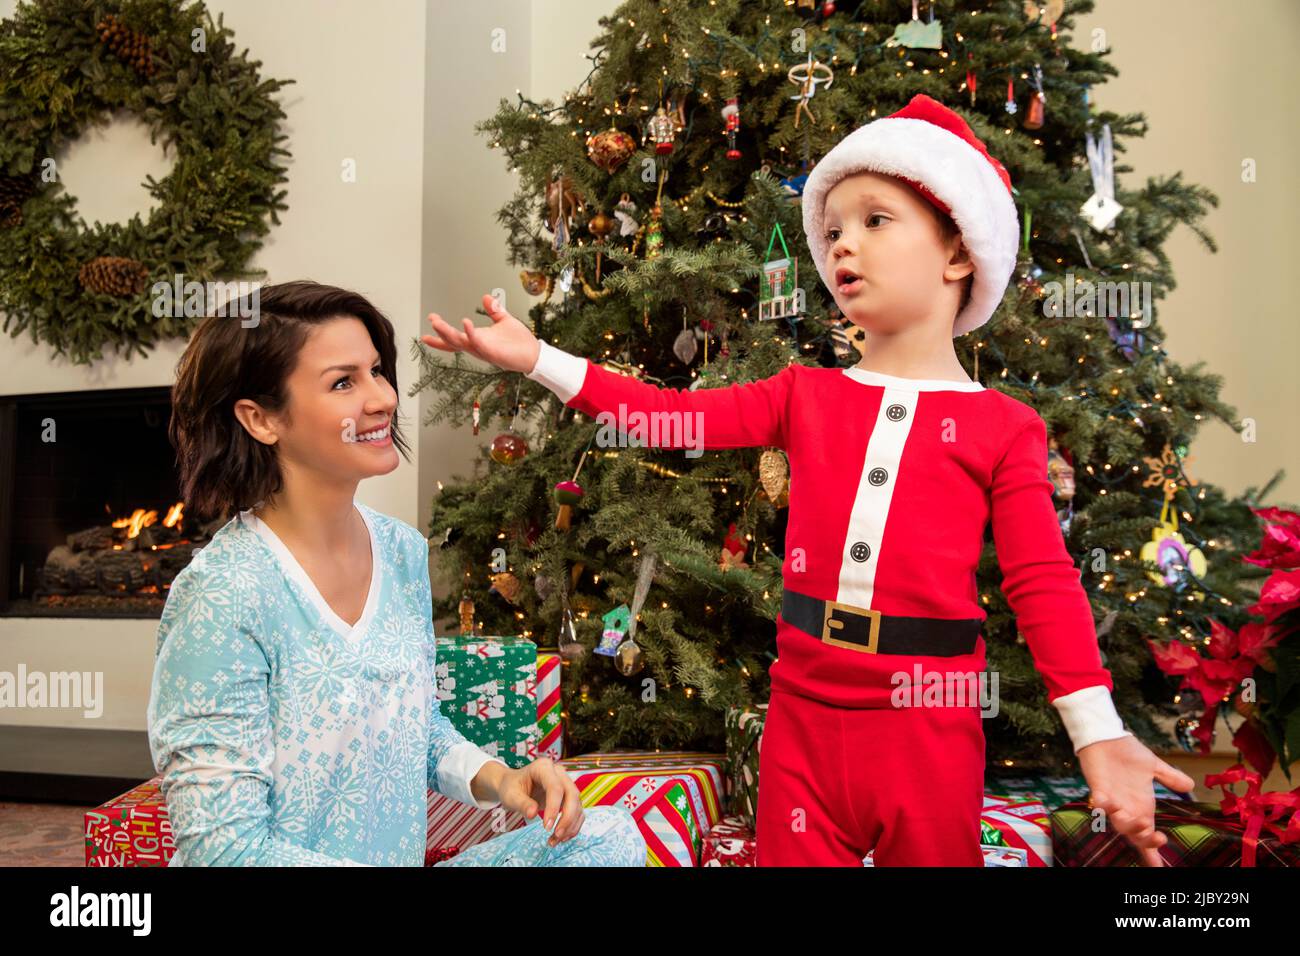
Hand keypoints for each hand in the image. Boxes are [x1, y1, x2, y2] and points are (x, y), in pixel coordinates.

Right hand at [422, 293, 541, 373]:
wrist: (534, 353)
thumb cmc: (519, 341)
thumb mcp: (504, 320)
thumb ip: (494, 310)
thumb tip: (486, 297)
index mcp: (477, 339)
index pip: (455, 337)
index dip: (441, 332)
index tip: (430, 319)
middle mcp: (477, 346)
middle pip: (453, 341)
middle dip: (440, 332)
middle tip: (431, 320)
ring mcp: (483, 350)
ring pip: (460, 343)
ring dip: (448, 334)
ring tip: (437, 323)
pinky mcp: (492, 353)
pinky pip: (478, 344)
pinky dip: (470, 334)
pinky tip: (465, 322)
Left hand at [494, 757, 584, 846]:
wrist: (514, 785)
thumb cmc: (511, 787)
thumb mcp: (510, 795)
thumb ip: (522, 804)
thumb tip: (533, 814)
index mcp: (543, 767)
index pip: (555, 787)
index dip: (553, 807)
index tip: (546, 827)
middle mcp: (559, 773)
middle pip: (572, 794)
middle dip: (567, 818)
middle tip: (556, 835)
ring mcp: (566, 783)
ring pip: (578, 805)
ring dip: (570, 825)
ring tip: (555, 840)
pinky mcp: (569, 796)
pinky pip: (577, 811)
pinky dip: (572, 826)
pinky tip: (561, 837)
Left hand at [1078, 733, 1195, 866]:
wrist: (1107, 736)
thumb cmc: (1127, 753)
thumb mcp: (1153, 766)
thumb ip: (1170, 778)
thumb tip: (1190, 785)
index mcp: (1141, 806)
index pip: (1147, 834)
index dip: (1152, 851)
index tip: (1159, 867)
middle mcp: (1127, 807)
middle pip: (1134, 834)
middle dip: (1144, 839)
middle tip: (1158, 836)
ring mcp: (1111, 799)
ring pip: (1117, 822)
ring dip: (1127, 824)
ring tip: (1138, 820)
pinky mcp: (1097, 787)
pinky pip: (1098, 801)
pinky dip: (1102, 804)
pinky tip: (1105, 802)